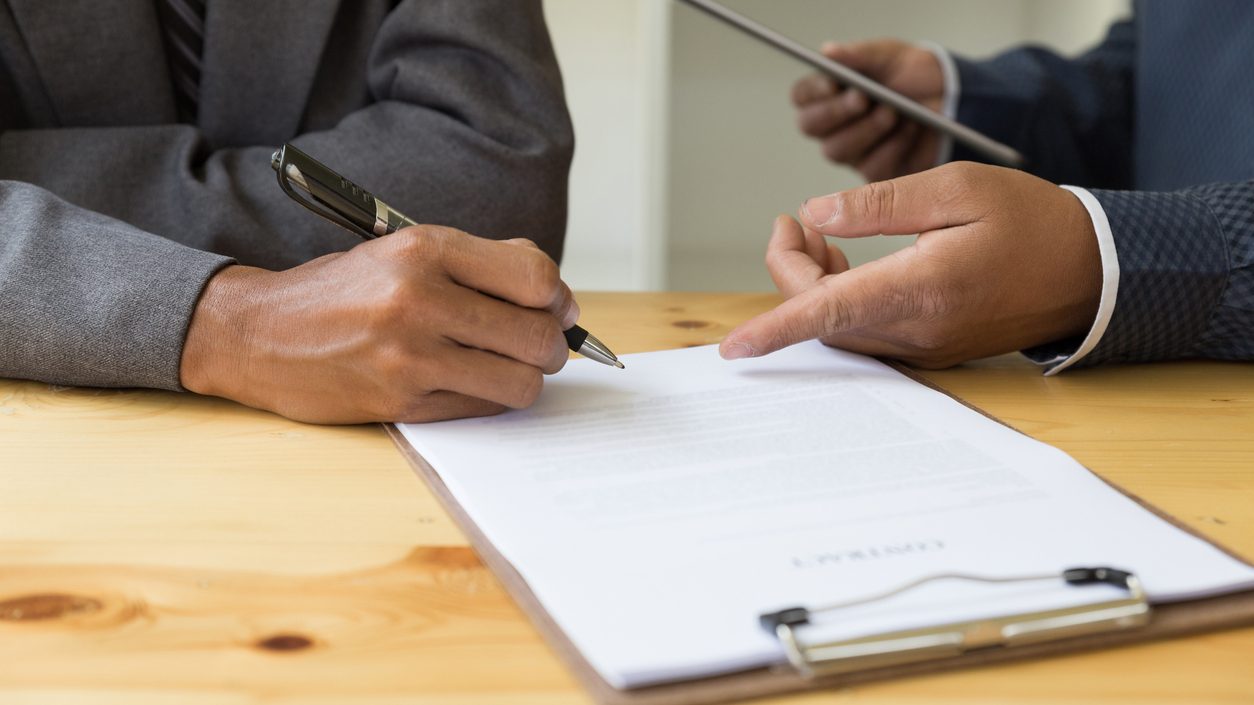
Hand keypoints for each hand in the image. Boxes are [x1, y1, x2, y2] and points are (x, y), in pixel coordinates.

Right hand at [180, 226, 577, 423]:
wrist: (258, 333)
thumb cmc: (342, 292)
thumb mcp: (404, 251)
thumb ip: (480, 263)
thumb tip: (555, 294)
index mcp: (426, 250)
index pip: (535, 275)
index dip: (558, 298)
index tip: (556, 307)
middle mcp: (420, 299)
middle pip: (537, 335)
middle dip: (551, 345)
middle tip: (539, 345)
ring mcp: (411, 356)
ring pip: (522, 382)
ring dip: (527, 378)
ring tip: (508, 367)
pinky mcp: (402, 402)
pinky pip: (484, 408)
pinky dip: (491, 398)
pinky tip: (472, 382)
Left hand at [719, 162, 1101, 367]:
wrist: (1091, 270)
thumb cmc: (1031, 222)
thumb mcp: (956, 189)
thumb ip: (880, 203)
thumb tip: (817, 214)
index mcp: (922, 288)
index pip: (828, 313)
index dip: (775, 329)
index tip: (735, 349)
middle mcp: (917, 330)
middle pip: (822, 317)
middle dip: (791, 271)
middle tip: (792, 221)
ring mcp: (923, 346)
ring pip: (840, 327)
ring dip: (814, 285)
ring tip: (819, 233)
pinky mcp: (929, 348)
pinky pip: (865, 331)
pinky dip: (841, 299)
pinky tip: (846, 263)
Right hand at [792, 39, 944, 180]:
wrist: (948, 97)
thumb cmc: (911, 74)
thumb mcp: (889, 56)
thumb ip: (859, 55)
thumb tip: (828, 51)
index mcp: (827, 93)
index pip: (801, 95)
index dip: (812, 91)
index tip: (833, 82)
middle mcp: (831, 126)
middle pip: (810, 126)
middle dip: (836, 112)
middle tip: (862, 98)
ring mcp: (851, 151)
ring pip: (838, 150)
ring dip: (867, 129)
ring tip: (893, 111)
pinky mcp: (875, 171)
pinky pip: (872, 167)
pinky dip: (894, 146)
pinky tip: (911, 129)